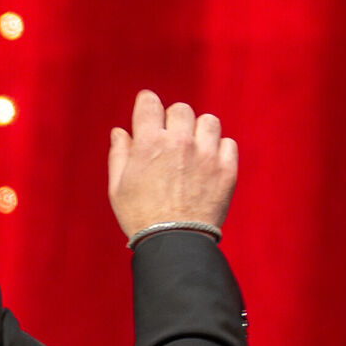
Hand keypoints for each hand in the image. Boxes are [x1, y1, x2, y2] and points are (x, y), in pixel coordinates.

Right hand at [109, 90, 237, 241]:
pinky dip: (219, 149)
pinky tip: (209, 163)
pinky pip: (228, 143)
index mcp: (150, 142)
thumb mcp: (118, 186)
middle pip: (181, 109)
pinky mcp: (226, 170)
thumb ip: (119, 154)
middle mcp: (180, 142)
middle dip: (173, 119)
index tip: (148, 108)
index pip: (150, 102)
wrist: (174, 242)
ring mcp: (206, 154)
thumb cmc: (140, 216)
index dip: (147, 103)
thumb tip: (120, 132)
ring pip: (208, 121)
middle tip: (170, 137)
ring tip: (194, 148)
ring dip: (199, 130)